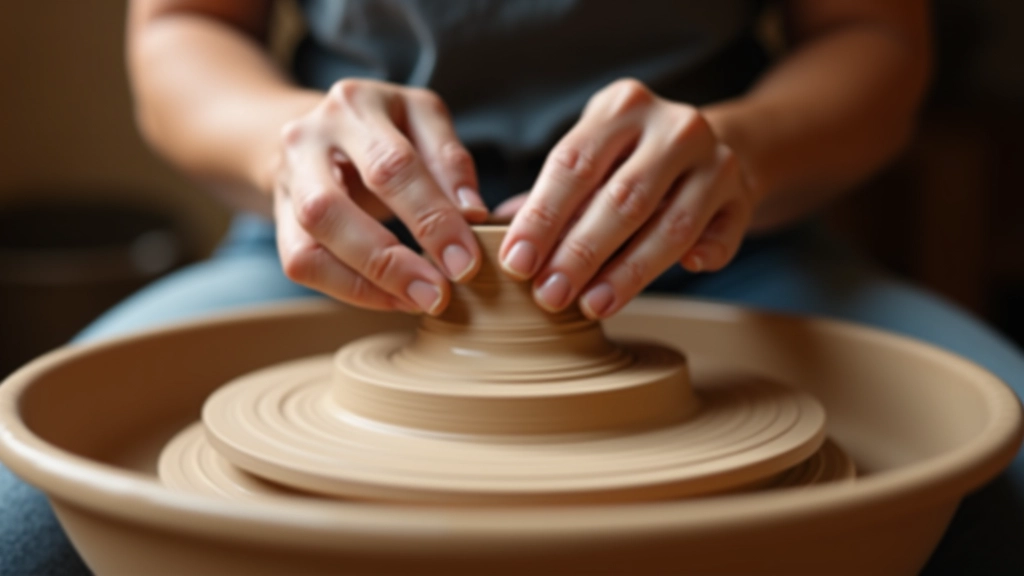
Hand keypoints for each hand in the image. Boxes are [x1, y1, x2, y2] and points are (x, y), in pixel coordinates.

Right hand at [273, 79, 488, 314]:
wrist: (322, 131)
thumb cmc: (388, 130)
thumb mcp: (425, 123)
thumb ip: (450, 161)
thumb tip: (472, 214)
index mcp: (354, 104)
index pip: (391, 166)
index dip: (430, 218)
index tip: (466, 260)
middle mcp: (307, 138)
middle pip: (332, 208)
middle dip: (390, 260)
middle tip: (439, 293)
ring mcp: (287, 181)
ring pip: (308, 246)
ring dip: (367, 283)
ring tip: (417, 301)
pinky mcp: (279, 219)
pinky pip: (302, 265)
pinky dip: (350, 290)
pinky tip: (392, 299)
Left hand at [499, 79, 757, 318]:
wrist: (714, 146)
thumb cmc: (629, 160)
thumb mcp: (590, 156)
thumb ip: (547, 194)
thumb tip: (484, 234)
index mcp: (623, 107)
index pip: (574, 164)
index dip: (543, 216)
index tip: (516, 262)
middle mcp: (675, 127)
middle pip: (623, 197)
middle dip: (581, 252)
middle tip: (548, 295)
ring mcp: (717, 160)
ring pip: (672, 224)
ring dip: (629, 271)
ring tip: (592, 305)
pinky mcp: (744, 196)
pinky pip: (722, 235)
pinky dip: (704, 255)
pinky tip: (688, 271)